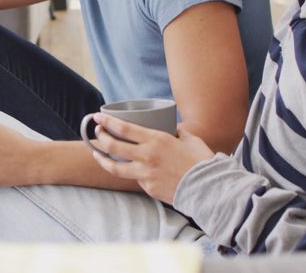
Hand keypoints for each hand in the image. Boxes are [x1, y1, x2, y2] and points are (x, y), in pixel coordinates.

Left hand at [90, 114, 214, 204]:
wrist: (208, 188)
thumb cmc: (201, 161)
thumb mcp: (189, 138)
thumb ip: (176, 131)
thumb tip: (172, 127)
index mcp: (157, 140)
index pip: (124, 128)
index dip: (107, 121)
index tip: (98, 116)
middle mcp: (147, 156)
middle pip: (114, 146)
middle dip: (101, 136)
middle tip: (97, 131)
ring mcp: (146, 174)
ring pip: (115, 167)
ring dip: (102, 158)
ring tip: (97, 153)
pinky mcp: (148, 188)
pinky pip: (135, 178)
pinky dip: (131, 172)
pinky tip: (129, 168)